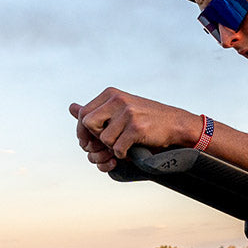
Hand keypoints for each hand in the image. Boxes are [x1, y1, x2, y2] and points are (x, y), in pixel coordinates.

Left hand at [69, 89, 190, 172]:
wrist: (175, 123)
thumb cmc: (146, 117)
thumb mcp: (120, 108)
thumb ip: (97, 109)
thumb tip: (71, 108)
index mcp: (111, 94)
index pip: (83, 113)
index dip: (82, 130)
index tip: (88, 141)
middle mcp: (117, 100)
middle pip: (89, 124)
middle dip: (96, 138)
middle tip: (108, 142)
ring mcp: (128, 113)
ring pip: (104, 139)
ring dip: (113, 147)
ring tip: (124, 143)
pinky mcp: (137, 128)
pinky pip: (118, 148)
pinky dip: (123, 154)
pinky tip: (131, 149)